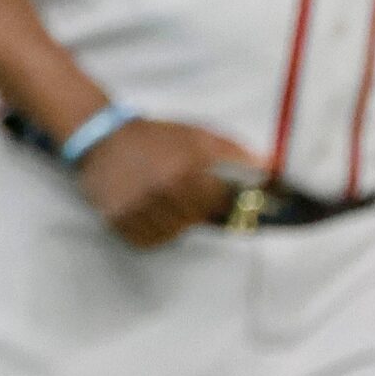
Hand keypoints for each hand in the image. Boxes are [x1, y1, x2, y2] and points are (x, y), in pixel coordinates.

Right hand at [76, 118, 261, 248]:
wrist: (103, 138)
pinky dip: (154, 230)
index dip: (227, 200)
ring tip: (166, 198)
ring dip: (176, 220)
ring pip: (175, 232)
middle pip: (198, 218)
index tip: (224, 197)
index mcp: (184, 168)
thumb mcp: (196, 135)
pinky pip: (149, 240)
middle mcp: (161, 190)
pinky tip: (150, 209)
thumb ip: (235, 152)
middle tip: (186, 191)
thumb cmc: (155, 138)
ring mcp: (138, 207)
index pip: (222, 200)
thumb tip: (271, 169)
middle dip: (197, 207)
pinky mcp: (119, 221)